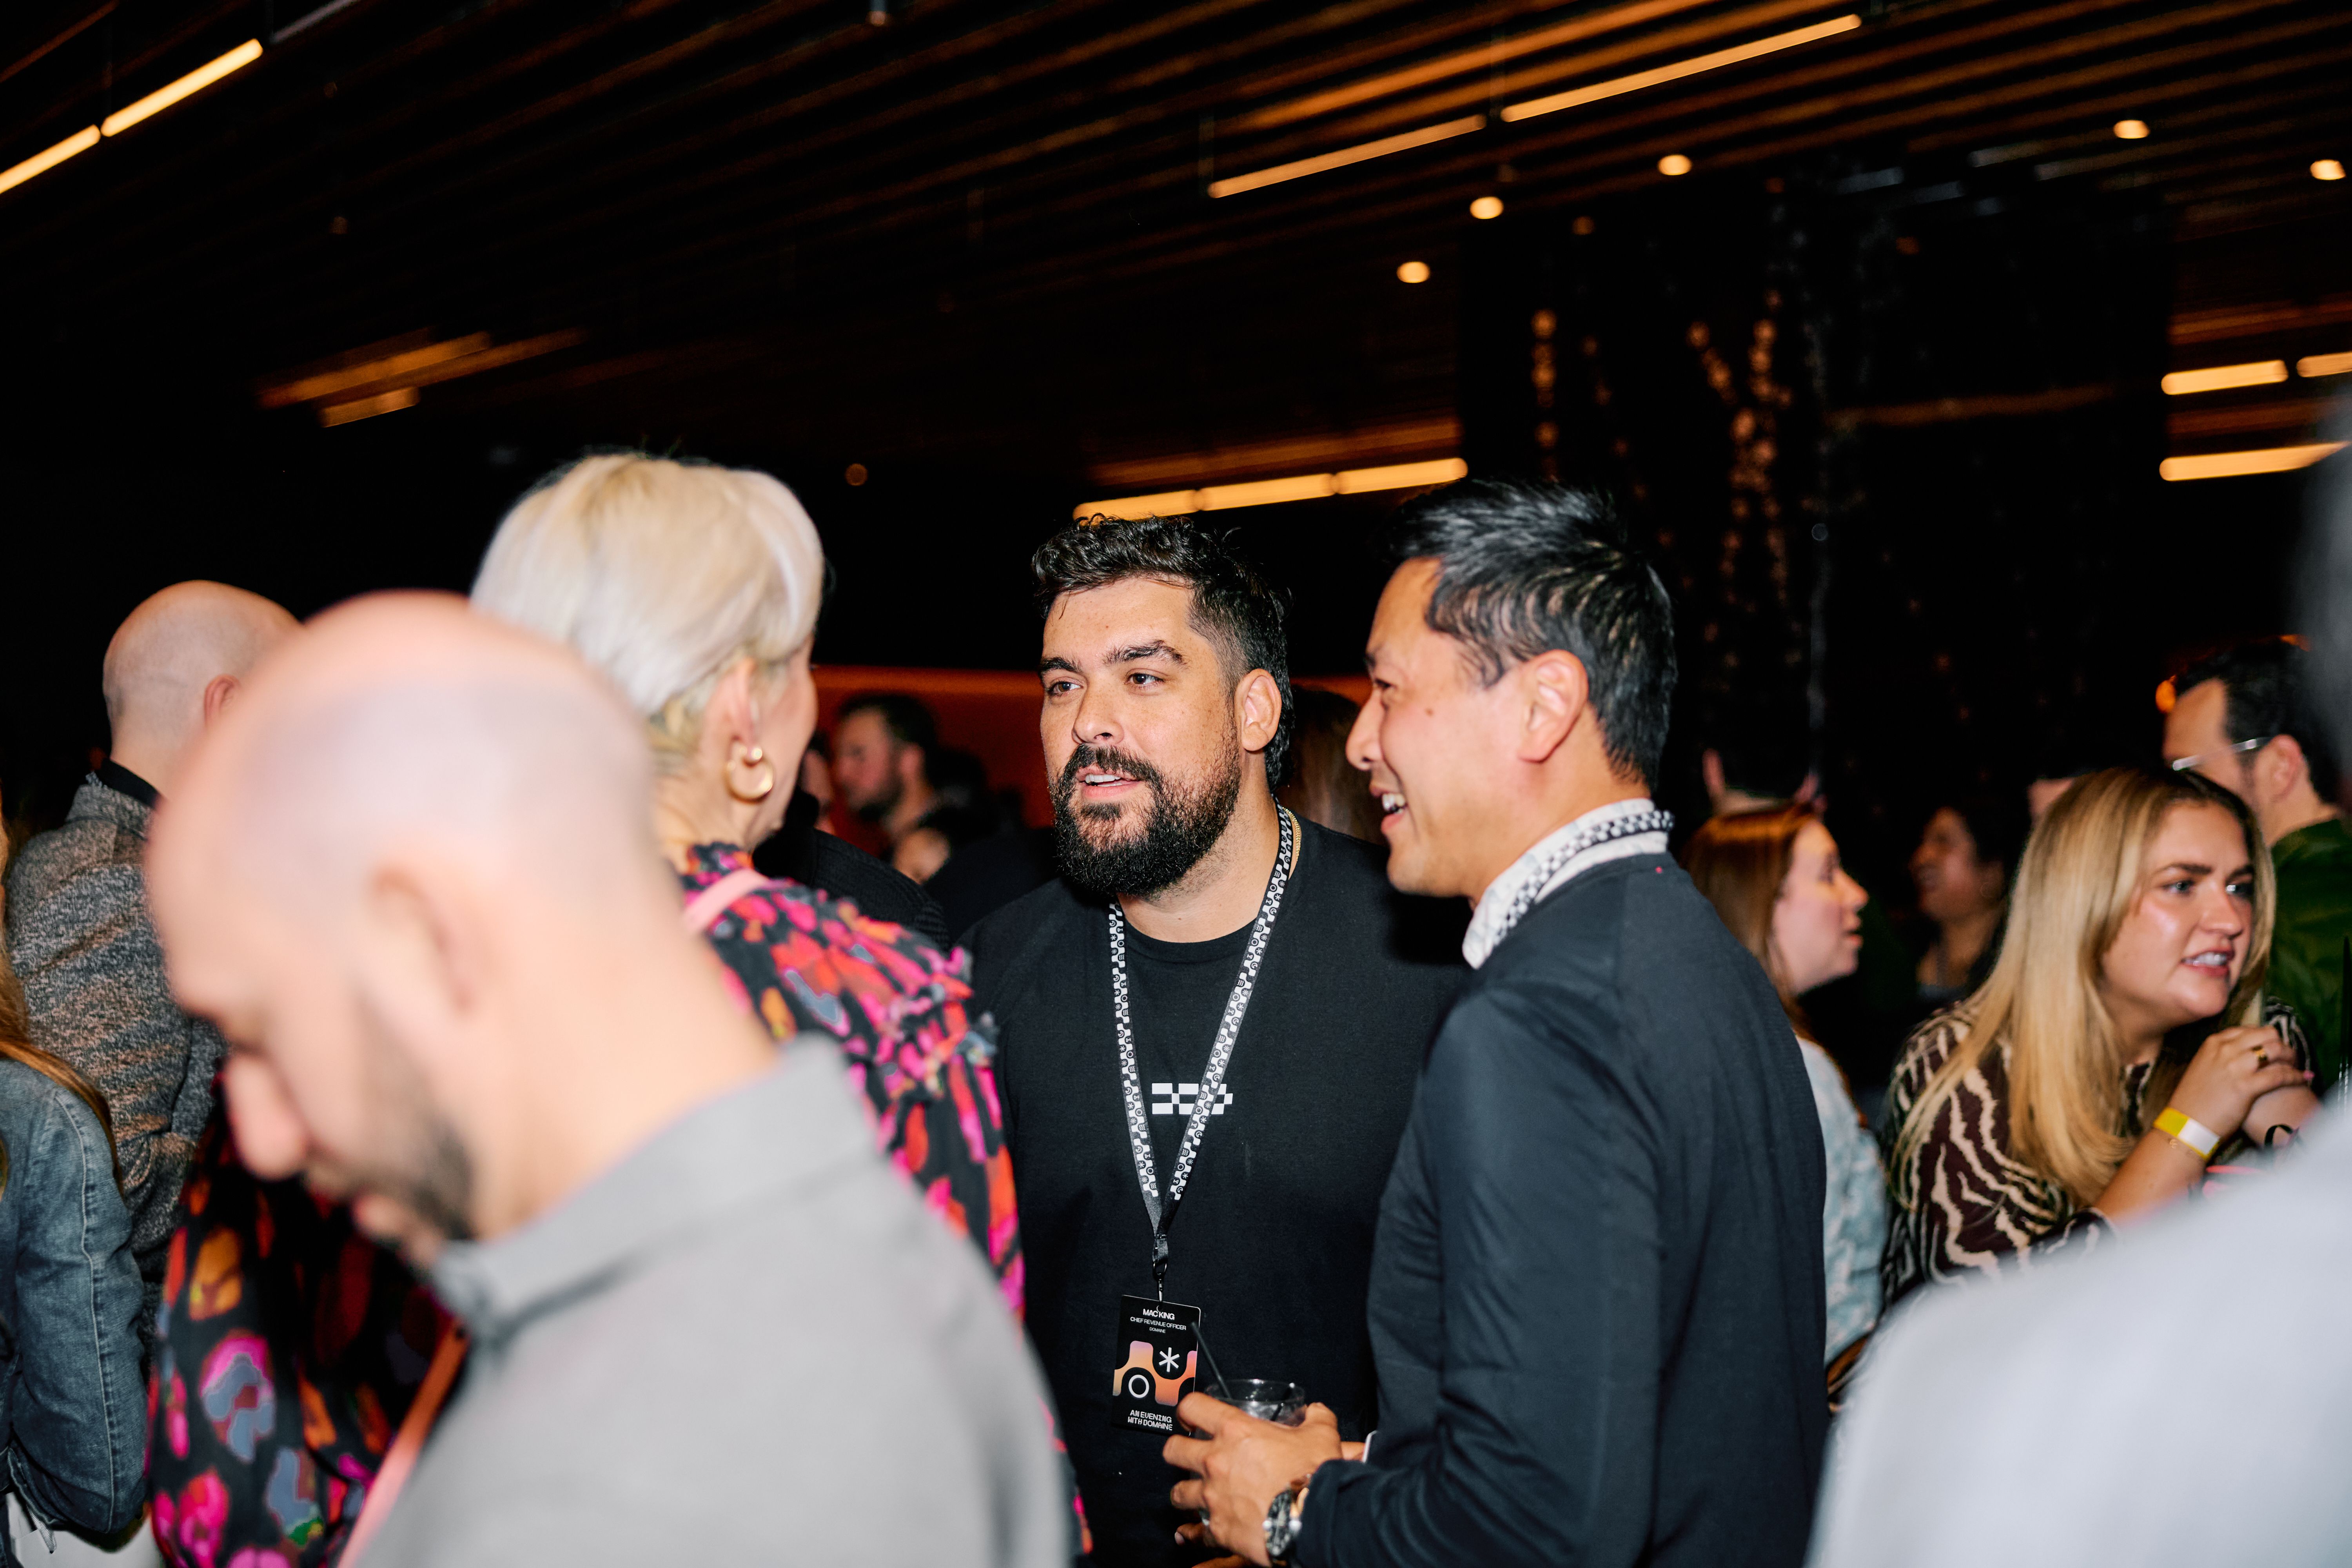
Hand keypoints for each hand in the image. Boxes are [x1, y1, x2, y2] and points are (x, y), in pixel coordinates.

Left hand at [1164, 1397, 1343, 1566]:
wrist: (1313, 1518)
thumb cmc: (1312, 1476)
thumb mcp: (1320, 1435)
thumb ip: (1316, 1419)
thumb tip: (1317, 1413)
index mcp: (1236, 1432)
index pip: (1194, 1407)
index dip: (1187, 1409)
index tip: (1189, 1415)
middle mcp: (1216, 1462)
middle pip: (1173, 1450)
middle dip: (1177, 1451)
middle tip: (1186, 1454)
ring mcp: (1213, 1497)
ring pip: (1178, 1493)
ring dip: (1183, 1494)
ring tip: (1191, 1495)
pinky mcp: (1219, 1529)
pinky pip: (1195, 1532)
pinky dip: (1191, 1533)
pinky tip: (1189, 1533)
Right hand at [2170, 1025, 2306, 1138]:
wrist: (2185, 1123)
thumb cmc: (2193, 1100)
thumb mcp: (2202, 1068)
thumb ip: (2220, 1057)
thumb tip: (2243, 1056)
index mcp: (2213, 1043)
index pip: (2249, 1029)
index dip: (2266, 1038)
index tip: (2272, 1048)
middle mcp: (2225, 1049)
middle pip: (2266, 1034)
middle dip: (2282, 1043)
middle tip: (2289, 1057)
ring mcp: (2236, 1066)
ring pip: (2276, 1049)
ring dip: (2292, 1057)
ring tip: (2297, 1066)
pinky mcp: (2247, 1085)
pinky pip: (2281, 1074)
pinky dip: (2296, 1076)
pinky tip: (2302, 1079)